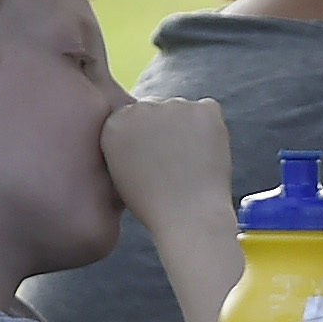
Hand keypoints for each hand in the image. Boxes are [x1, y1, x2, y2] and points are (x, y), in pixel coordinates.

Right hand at [103, 96, 232, 235]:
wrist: (188, 216)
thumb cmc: (153, 203)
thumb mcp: (119, 173)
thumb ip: (123, 144)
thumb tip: (140, 129)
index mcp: (114, 124)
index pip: (131, 117)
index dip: (145, 139)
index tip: (153, 161)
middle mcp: (140, 108)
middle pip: (155, 109)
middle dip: (163, 128)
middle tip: (173, 161)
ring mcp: (173, 105)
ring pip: (181, 110)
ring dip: (185, 127)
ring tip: (189, 163)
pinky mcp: (203, 109)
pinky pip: (207, 110)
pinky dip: (209, 127)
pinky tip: (205, 154)